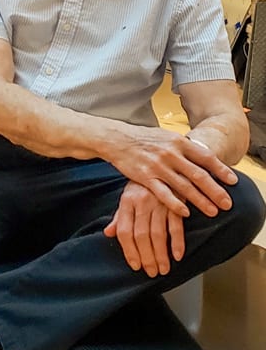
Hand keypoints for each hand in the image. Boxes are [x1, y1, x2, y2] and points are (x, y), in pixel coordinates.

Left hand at [104, 181, 185, 276]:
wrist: (164, 161)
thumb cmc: (143, 183)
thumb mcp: (128, 196)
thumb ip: (119, 217)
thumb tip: (107, 233)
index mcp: (127, 201)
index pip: (125, 231)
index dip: (129, 251)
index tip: (135, 266)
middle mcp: (142, 202)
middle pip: (141, 235)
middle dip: (147, 257)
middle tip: (151, 272)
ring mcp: (159, 202)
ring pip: (158, 234)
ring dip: (161, 255)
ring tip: (164, 269)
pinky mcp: (176, 202)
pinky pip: (176, 225)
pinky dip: (177, 242)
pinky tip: (177, 255)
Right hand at [108, 127, 235, 217]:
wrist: (117, 138)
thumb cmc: (144, 138)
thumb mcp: (166, 137)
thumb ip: (184, 147)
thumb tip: (205, 157)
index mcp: (178, 142)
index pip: (205, 157)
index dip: (220, 170)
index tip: (233, 181)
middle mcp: (170, 154)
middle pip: (198, 175)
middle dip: (215, 190)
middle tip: (227, 203)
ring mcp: (158, 166)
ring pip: (184, 186)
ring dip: (200, 200)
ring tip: (213, 211)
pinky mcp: (145, 177)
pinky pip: (163, 193)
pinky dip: (175, 203)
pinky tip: (185, 212)